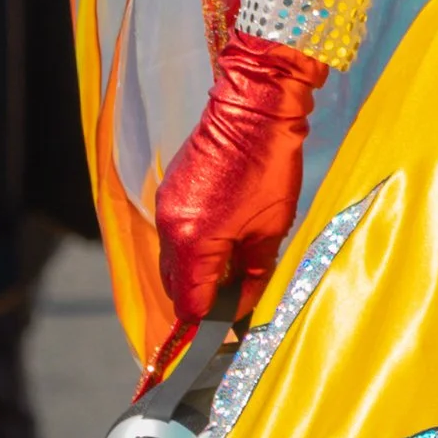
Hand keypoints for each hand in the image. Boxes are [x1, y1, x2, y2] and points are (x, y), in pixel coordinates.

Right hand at [152, 33, 322, 327]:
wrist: (254, 104)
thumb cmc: (270, 165)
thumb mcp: (271, 229)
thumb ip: (255, 274)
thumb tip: (244, 307)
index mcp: (193, 242)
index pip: (190, 304)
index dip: (209, 324)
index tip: (229, 332)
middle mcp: (170, 228)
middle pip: (176, 287)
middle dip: (203, 300)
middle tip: (238, 301)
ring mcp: (166, 207)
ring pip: (174, 261)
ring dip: (199, 274)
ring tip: (238, 269)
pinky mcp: (170, 191)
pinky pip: (176, 235)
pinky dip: (196, 248)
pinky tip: (227, 240)